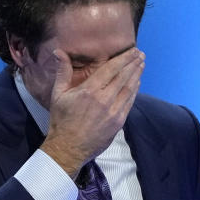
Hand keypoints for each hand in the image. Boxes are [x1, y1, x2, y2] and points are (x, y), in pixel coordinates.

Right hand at [40, 47, 143, 177]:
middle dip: (133, 64)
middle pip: (123, 77)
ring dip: (136, 75)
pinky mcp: (118, 122)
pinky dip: (134, 91)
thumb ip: (63, 71)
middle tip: (141, 55)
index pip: (111, 69)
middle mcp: (104, 99)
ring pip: (129, 89)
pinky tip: (137, 83)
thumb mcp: (58, 94)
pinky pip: (129, 103)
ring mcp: (113, 112)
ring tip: (141, 65)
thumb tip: (59, 51)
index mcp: (89, 91)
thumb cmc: (61, 121)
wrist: (68, 148)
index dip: (124, 58)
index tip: (133, 51)